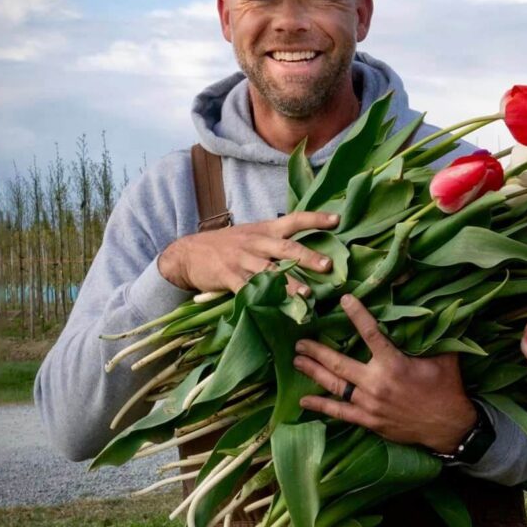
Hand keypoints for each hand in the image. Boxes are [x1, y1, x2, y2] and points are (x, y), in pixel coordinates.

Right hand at [158, 211, 339, 292]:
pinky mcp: (227, 276)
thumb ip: (276, 240)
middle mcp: (256, 242)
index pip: (294, 219)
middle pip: (286, 247)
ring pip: (269, 271)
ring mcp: (241, 259)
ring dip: (289, 284)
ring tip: (307, 294)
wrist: (188, 252)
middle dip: (308, 257)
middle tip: (328, 266)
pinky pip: (246, 288)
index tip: (337, 219)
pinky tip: (273, 307)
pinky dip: (260, 298)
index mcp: (265, 230)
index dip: (316, 218)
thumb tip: (308, 249)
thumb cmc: (227, 245)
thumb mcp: (252, 234)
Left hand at [294, 294, 478, 454]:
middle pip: (339, 363)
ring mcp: (369, 404)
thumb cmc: (446, 387)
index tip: (344, 300)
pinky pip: (339, 412)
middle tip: (299, 341)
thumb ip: (433, 334)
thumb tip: (434, 308)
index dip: (356, 314)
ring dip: (314, 372)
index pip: (370, 333)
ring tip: (297, 361)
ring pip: (334, 386)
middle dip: (317, 351)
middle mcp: (376, 383)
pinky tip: (304, 400)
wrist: (448, 426)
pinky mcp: (368, 420)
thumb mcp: (444, 356)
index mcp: (394, 364)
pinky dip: (321, 406)